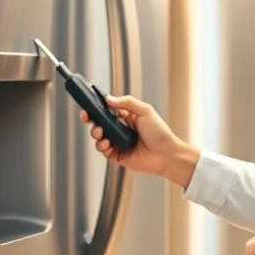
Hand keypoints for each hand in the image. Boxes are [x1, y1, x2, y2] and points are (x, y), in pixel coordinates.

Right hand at [80, 95, 199, 187]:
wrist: (167, 154)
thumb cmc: (159, 132)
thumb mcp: (145, 111)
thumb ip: (127, 103)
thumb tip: (107, 99)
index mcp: (126, 117)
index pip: (107, 110)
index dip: (96, 108)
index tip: (88, 106)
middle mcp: (120, 129)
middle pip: (99, 123)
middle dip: (91, 120)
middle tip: (87, 118)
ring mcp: (118, 143)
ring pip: (98, 137)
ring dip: (95, 134)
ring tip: (100, 133)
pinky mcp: (118, 156)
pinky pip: (104, 151)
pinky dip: (102, 147)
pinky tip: (106, 144)